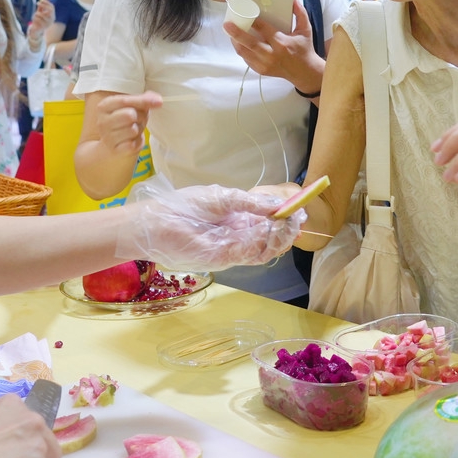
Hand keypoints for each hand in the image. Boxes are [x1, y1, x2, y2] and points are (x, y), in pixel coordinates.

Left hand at [26, 0, 54, 45]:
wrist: (36, 30)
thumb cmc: (39, 20)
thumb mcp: (40, 13)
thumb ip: (41, 7)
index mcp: (52, 16)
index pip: (52, 8)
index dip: (47, 3)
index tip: (41, 0)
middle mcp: (52, 20)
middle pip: (50, 10)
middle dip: (43, 5)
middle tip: (37, 3)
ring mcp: (48, 24)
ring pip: (41, 14)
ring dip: (36, 13)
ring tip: (34, 16)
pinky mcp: (43, 27)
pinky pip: (37, 19)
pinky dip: (34, 18)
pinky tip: (34, 21)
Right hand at [89, 92, 161, 156]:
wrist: (112, 145)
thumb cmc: (124, 122)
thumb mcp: (131, 107)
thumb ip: (143, 100)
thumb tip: (157, 100)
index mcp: (104, 106)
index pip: (125, 101)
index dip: (143, 101)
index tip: (158, 102)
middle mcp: (102, 122)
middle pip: (130, 115)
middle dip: (140, 117)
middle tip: (138, 120)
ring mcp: (107, 137)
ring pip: (133, 130)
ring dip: (139, 130)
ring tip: (134, 130)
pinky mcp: (115, 150)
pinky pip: (134, 143)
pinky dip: (138, 142)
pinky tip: (132, 140)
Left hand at [116, 185, 301, 269]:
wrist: (158, 223)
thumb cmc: (186, 206)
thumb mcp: (224, 197)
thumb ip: (251, 203)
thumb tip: (279, 204)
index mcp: (238, 219)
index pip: (268, 222)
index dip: (285, 217)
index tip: (299, 210)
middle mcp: (238, 236)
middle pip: (270, 238)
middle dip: (287, 229)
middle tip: (297, 218)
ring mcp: (233, 249)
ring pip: (265, 249)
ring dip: (280, 237)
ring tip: (288, 223)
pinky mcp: (225, 259)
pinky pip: (251, 255)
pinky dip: (265, 244)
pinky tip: (273, 231)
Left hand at [225, 0, 323, 93]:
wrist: (304, 72)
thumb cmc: (304, 49)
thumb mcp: (305, 30)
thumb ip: (300, 13)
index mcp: (282, 43)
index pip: (265, 30)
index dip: (254, 22)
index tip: (246, 13)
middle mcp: (272, 55)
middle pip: (251, 43)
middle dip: (237, 33)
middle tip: (227, 24)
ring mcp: (265, 64)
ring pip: (245, 53)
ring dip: (235, 41)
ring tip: (229, 31)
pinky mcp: (261, 70)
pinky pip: (246, 59)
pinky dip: (241, 50)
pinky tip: (238, 41)